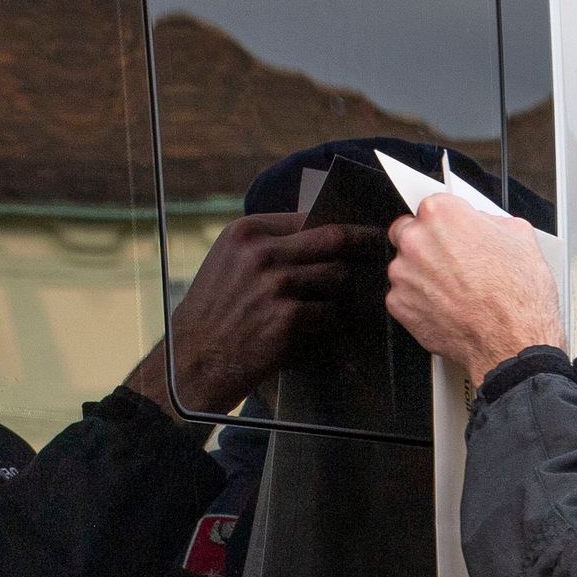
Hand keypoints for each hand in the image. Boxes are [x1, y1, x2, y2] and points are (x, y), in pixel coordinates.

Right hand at [131, 211, 385, 411]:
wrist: (194, 359)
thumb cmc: (215, 312)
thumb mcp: (231, 261)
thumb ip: (269, 244)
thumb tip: (321, 231)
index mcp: (247, 231)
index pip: (311, 217)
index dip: (342, 224)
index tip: (363, 230)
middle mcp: (261, 252)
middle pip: (334, 239)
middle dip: (364, 244)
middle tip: (382, 249)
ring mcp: (276, 284)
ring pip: (338, 277)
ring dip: (345, 292)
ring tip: (343, 302)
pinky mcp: (288, 317)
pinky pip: (331, 312)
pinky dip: (332, 322)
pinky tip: (324, 328)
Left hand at [385, 189, 565, 384]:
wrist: (513, 341)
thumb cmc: (518, 295)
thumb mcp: (521, 238)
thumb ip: (491, 223)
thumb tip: (484, 225)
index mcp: (443, 215)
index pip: (432, 204)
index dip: (447, 221)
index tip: (453, 231)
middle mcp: (416, 240)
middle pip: (409, 232)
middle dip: (427, 244)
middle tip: (453, 262)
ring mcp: (403, 274)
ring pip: (405, 266)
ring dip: (423, 274)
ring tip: (455, 290)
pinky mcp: (399, 305)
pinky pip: (404, 296)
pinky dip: (421, 301)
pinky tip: (447, 307)